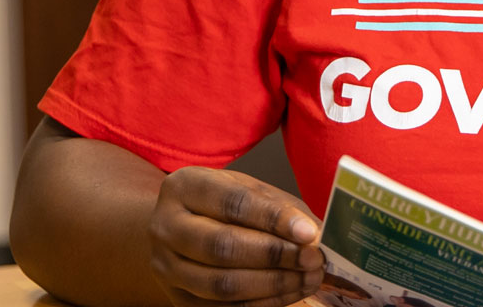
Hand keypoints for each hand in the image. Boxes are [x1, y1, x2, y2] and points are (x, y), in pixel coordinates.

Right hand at [147, 166, 324, 306]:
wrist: (177, 230)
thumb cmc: (219, 206)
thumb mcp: (247, 190)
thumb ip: (280, 208)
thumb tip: (315, 234)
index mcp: (184, 187)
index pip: (232, 203)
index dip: (274, 219)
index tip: (309, 232)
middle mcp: (166, 227)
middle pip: (222, 246)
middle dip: (276, 255)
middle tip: (313, 258)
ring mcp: (167, 267)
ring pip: (222, 284)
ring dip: (274, 284)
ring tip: (308, 278)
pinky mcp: (178, 299)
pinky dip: (263, 304)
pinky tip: (290, 293)